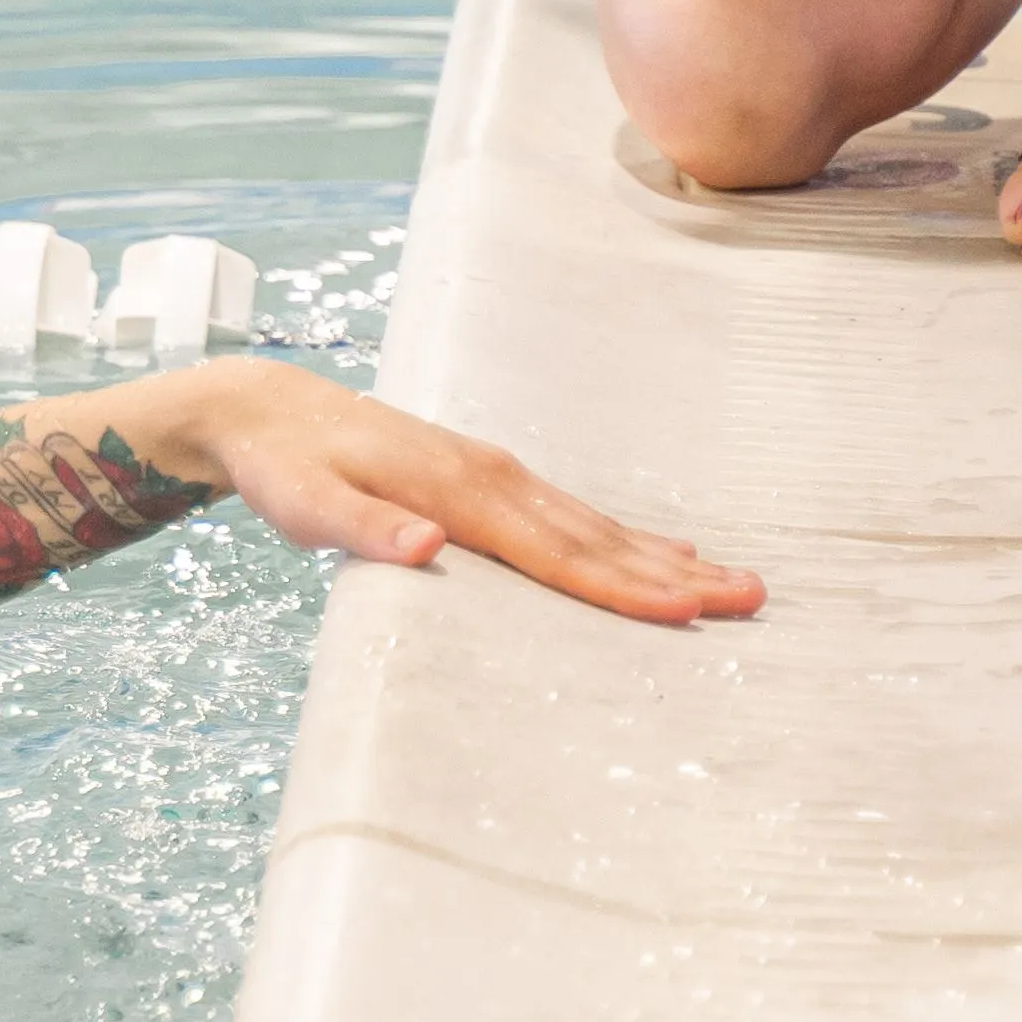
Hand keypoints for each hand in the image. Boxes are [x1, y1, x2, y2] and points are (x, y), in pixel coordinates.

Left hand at [164, 365, 761, 626]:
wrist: (268, 409)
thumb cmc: (286, 467)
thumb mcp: (306, 505)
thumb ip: (364, 531)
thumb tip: (426, 546)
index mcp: (460, 491)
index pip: (553, 552)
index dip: (620, 586)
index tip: (684, 613)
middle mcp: (494, 478)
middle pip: (597, 538)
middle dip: (675, 574)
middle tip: (752, 601)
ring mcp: (497, 475)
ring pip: (597, 526)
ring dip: (668, 557)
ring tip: (737, 583)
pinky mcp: (491, 480)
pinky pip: (575, 517)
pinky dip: (628, 539)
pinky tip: (667, 555)